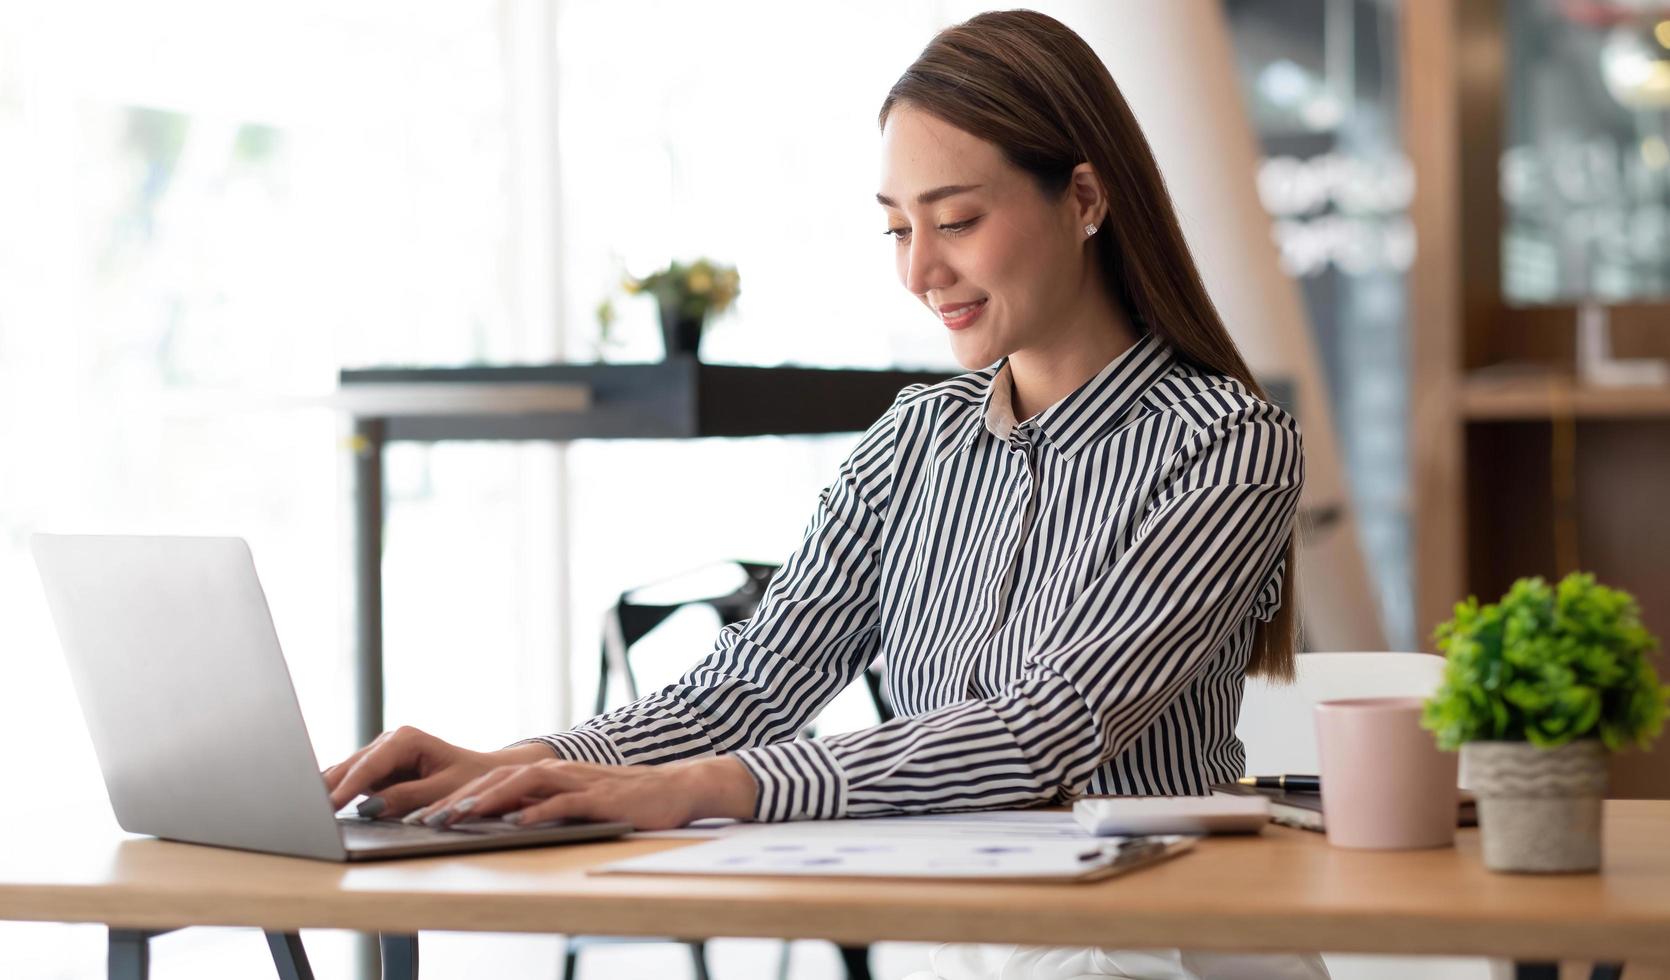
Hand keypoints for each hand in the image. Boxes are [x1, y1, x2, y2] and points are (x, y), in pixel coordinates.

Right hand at [322, 725, 552, 817]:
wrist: (481, 775)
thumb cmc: (469, 780)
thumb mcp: (443, 791)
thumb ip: (407, 797)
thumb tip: (370, 807)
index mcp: (406, 739)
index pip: (369, 765)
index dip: (347, 786)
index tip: (327, 805)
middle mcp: (389, 741)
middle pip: (350, 766)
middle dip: (328, 787)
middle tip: (304, 810)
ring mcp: (380, 754)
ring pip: (346, 772)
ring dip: (327, 790)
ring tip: (302, 810)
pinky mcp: (377, 769)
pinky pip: (351, 780)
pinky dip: (336, 792)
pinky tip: (316, 806)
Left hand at [412, 756, 759, 830]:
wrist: (675, 789)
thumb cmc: (622, 800)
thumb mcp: (573, 802)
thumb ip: (539, 805)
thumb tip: (498, 820)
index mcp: (544, 774)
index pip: (488, 782)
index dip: (450, 797)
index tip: (418, 815)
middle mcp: (556, 772)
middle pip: (495, 780)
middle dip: (454, 799)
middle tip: (419, 819)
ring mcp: (578, 783)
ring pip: (522, 786)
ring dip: (486, 801)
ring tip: (455, 818)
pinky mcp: (601, 798)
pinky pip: (564, 803)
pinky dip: (538, 812)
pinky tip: (516, 823)